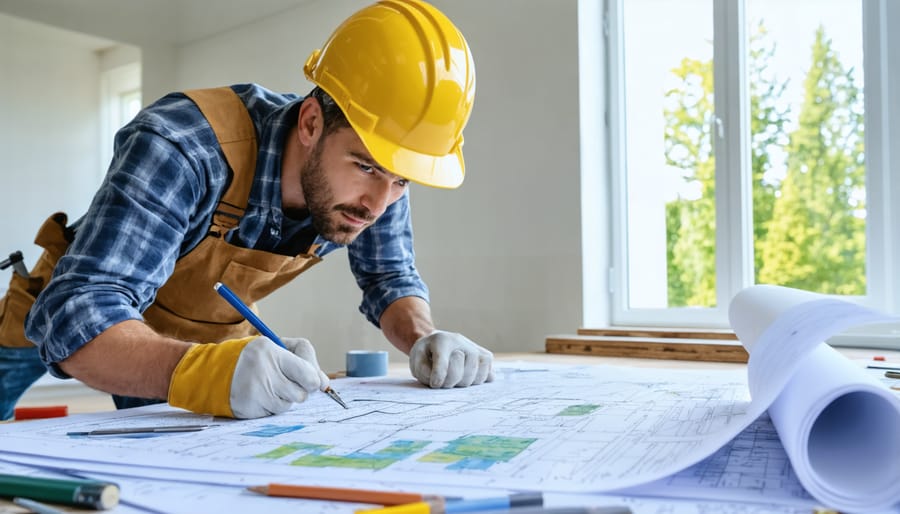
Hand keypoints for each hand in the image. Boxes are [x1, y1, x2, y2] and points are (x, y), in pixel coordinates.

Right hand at [168, 336, 324, 418]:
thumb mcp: (274, 348)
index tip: (312, 380)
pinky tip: (258, 396)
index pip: (308, 375)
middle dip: (298, 389)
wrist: (210, 373)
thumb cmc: (251, 358)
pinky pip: (274, 413)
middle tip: (284, 381)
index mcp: (271, 352)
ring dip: (284, 398)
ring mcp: (255, 393)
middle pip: (302, 394)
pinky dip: (271, 406)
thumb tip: (325, 384)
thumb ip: (302, 360)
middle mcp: (263, 373)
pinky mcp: (249, 409)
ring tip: (268, 387)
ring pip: (289, 405)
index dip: (314, 380)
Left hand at [408, 330, 492, 387]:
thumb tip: (439, 382)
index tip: (435, 384)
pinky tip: (468, 376)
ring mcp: (475, 349)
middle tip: (442, 381)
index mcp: (442, 340)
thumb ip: (422, 370)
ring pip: (475, 377)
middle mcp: (461, 342)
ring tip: (455, 378)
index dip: (438, 377)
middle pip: (459, 373)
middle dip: (448, 382)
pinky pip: (488, 375)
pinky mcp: (485, 356)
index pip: (443, 362)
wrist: (438, 343)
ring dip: (463, 383)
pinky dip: (478, 380)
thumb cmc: (426, 354)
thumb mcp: (416, 359)